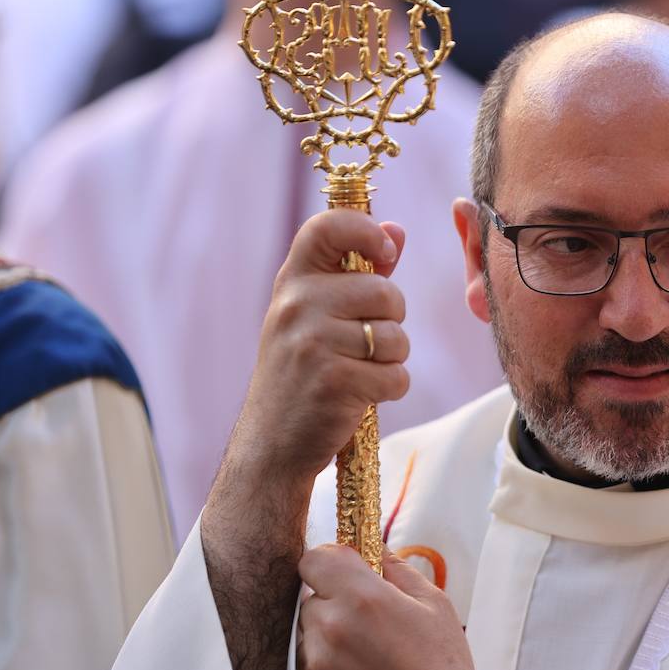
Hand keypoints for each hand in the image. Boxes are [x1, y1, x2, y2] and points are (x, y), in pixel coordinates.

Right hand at [234, 209, 410, 483]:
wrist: (271, 443)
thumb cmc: (302, 372)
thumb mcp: (316, 316)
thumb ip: (357, 272)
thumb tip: (395, 231)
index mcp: (293, 282)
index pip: (329, 227)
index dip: (366, 231)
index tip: (385, 254)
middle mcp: (298, 305)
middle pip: (387, 293)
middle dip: (391, 322)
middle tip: (363, 344)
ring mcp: (313, 343)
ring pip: (396, 338)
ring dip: (391, 361)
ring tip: (358, 371)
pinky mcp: (334, 382)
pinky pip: (397, 377)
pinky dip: (390, 390)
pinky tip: (360, 396)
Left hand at [297, 545, 521, 669]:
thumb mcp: (436, 607)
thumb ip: (399, 571)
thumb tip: (378, 551)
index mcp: (363, 599)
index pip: (315, 558)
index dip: (330, 564)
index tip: (342, 574)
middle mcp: (331, 629)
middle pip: (312, 600)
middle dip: (335, 606)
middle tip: (368, 627)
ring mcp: (314, 667)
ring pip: (308, 636)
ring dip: (328, 640)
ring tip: (367, 662)